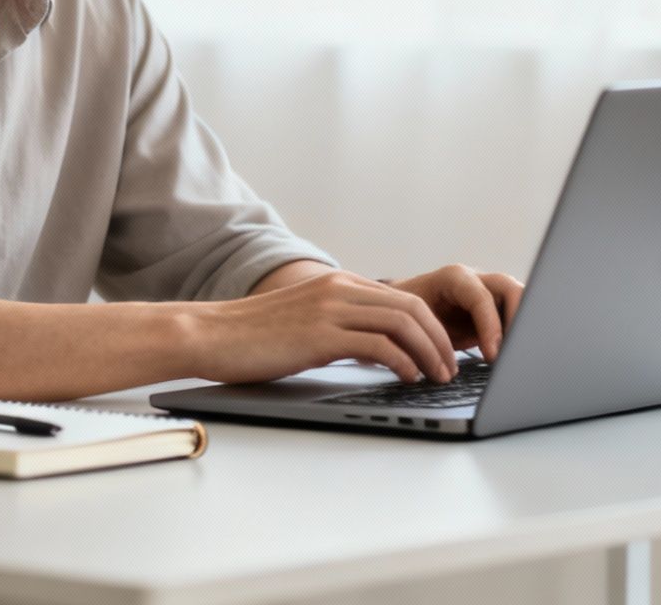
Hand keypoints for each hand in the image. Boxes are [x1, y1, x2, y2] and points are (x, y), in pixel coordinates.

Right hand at [187, 269, 459, 385]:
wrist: (211, 334)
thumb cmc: (253, 336)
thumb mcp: (305, 321)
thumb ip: (339, 325)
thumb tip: (373, 348)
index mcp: (338, 283)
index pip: (402, 298)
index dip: (431, 326)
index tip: (442, 351)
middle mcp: (338, 289)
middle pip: (412, 307)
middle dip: (438, 339)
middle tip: (449, 367)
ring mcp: (330, 309)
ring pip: (402, 322)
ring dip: (427, 352)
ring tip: (436, 375)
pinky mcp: (320, 335)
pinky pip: (377, 344)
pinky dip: (401, 361)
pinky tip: (406, 377)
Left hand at [381, 264, 524, 361]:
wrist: (404, 310)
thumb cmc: (404, 315)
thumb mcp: (412, 323)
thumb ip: (429, 336)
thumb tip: (440, 359)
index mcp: (454, 278)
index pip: (482, 298)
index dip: (491, 326)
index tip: (492, 355)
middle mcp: (476, 280)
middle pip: (511, 289)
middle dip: (519, 319)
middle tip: (516, 352)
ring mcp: (489, 293)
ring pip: (521, 301)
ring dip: (522, 327)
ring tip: (517, 355)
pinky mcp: (496, 309)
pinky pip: (516, 316)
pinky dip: (518, 335)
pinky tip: (512, 355)